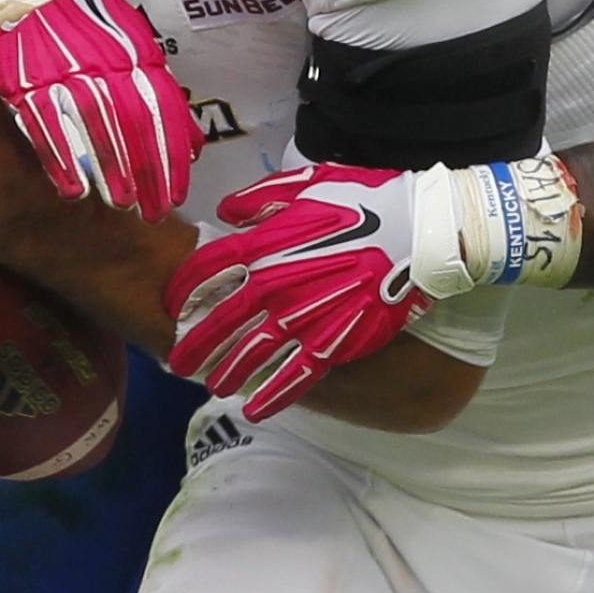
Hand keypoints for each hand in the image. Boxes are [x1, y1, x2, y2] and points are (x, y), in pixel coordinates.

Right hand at [0, 0, 198, 219]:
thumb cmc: (91, 31)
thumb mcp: (136, 50)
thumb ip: (162, 96)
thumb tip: (193, 146)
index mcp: (134, 55)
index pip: (161, 111)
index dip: (171, 156)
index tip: (177, 194)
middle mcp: (103, 63)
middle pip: (133, 123)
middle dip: (147, 172)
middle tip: (154, 211)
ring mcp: (64, 72)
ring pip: (93, 125)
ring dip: (109, 169)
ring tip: (122, 205)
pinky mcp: (27, 82)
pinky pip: (46, 125)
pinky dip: (61, 160)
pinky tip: (74, 190)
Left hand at [166, 163, 420, 420]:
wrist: (419, 232)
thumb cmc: (367, 200)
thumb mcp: (308, 182)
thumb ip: (261, 198)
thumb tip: (226, 211)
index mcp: (266, 244)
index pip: (206, 270)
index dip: (182, 289)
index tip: (174, 304)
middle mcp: (275, 285)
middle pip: (219, 321)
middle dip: (193, 345)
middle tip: (176, 362)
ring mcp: (303, 318)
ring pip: (251, 354)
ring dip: (227, 373)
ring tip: (214, 387)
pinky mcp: (334, 342)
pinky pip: (295, 376)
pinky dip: (273, 396)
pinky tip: (254, 409)